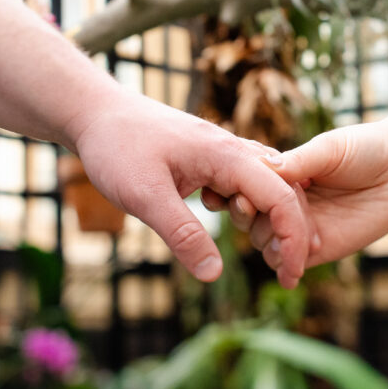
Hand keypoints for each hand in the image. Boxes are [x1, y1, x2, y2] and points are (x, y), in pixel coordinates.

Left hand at [68, 90, 312, 287]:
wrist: (94, 112)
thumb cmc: (116, 147)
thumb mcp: (144, 197)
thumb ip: (181, 234)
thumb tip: (213, 273)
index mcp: (226, 155)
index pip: (281, 196)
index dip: (293, 239)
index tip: (290, 277)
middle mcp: (232, 149)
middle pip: (285, 190)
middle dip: (291, 233)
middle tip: (283, 275)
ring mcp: (223, 151)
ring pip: (267, 185)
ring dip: (272, 219)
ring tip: (266, 254)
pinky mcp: (210, 157)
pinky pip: (246, 181)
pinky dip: (251, 206)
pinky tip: (232, 221)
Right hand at [219, 120, 387, 269]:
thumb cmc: (366, 149)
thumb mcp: (327, 149)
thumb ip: (296, 162)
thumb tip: (263, 168)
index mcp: (285, 176)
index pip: (248, 190)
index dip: (239, 194)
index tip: (238, 193)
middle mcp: (289, 203)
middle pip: (249, 220)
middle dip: (248, 218)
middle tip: (255, 210)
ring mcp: (303, 227)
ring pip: (265, 244)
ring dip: (266, 241)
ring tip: (279, 234)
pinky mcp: (321, 249)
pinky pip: (290, 263)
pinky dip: (284, 263)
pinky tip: (294, 256)